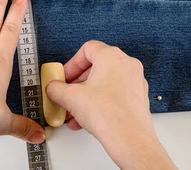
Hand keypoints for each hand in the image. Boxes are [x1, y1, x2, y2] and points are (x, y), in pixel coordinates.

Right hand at [46, 41, 175, 169]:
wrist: (129, 140)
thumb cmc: (107, 114)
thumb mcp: (70, 97)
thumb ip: (56, 88)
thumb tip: (53, 88)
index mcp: (111, 56)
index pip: (87, 49)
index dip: (71, 64)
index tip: (64, 77)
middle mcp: (126, 65)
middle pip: (95, 68)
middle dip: (76, 84)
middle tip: (66, 94)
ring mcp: (135, 81)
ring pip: (104, 84)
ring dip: (85, 96)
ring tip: (72, 112)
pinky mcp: (137, 98)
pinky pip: (113, 95)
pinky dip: (98, 103)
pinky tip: (85, 120)